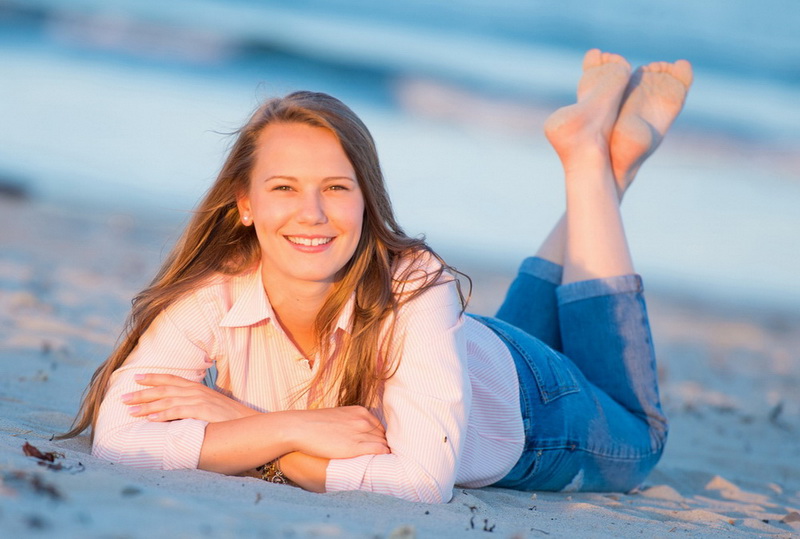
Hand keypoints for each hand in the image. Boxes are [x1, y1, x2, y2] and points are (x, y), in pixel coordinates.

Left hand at [122, 373, 259, 422]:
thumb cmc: (230, 419)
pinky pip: (179, 412)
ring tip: (130, 410)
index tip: (136, 377)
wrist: (250, 423)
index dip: (153, 377)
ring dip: (147, 405)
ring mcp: (200, 401)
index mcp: (198, 388)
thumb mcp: (211, 407)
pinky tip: (151, 419)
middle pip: (164, 389)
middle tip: (123, 397)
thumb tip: (178, 410)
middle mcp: (196, 391)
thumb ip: (195, 405)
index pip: (171, 378)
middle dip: (142, 392)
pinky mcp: (203, 412)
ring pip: (167, 400)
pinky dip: (163, 414)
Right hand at [287, 406, 389, 459]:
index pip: (379, 426)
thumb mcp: (337, 416)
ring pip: (383, 443)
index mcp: (359, 411)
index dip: (380, 438)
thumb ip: (350, 422)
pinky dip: (383, 456)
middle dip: (385, 445)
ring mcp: (360, 432)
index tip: (380, 447)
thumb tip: (354, 433)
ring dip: (386, 452)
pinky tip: (382, 463)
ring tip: (386, 463)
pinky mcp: (355, 447)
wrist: (300, 427)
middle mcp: (363, 420)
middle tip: (386, 457)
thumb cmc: (314, 424)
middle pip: (383, 435)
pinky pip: (379, 451)